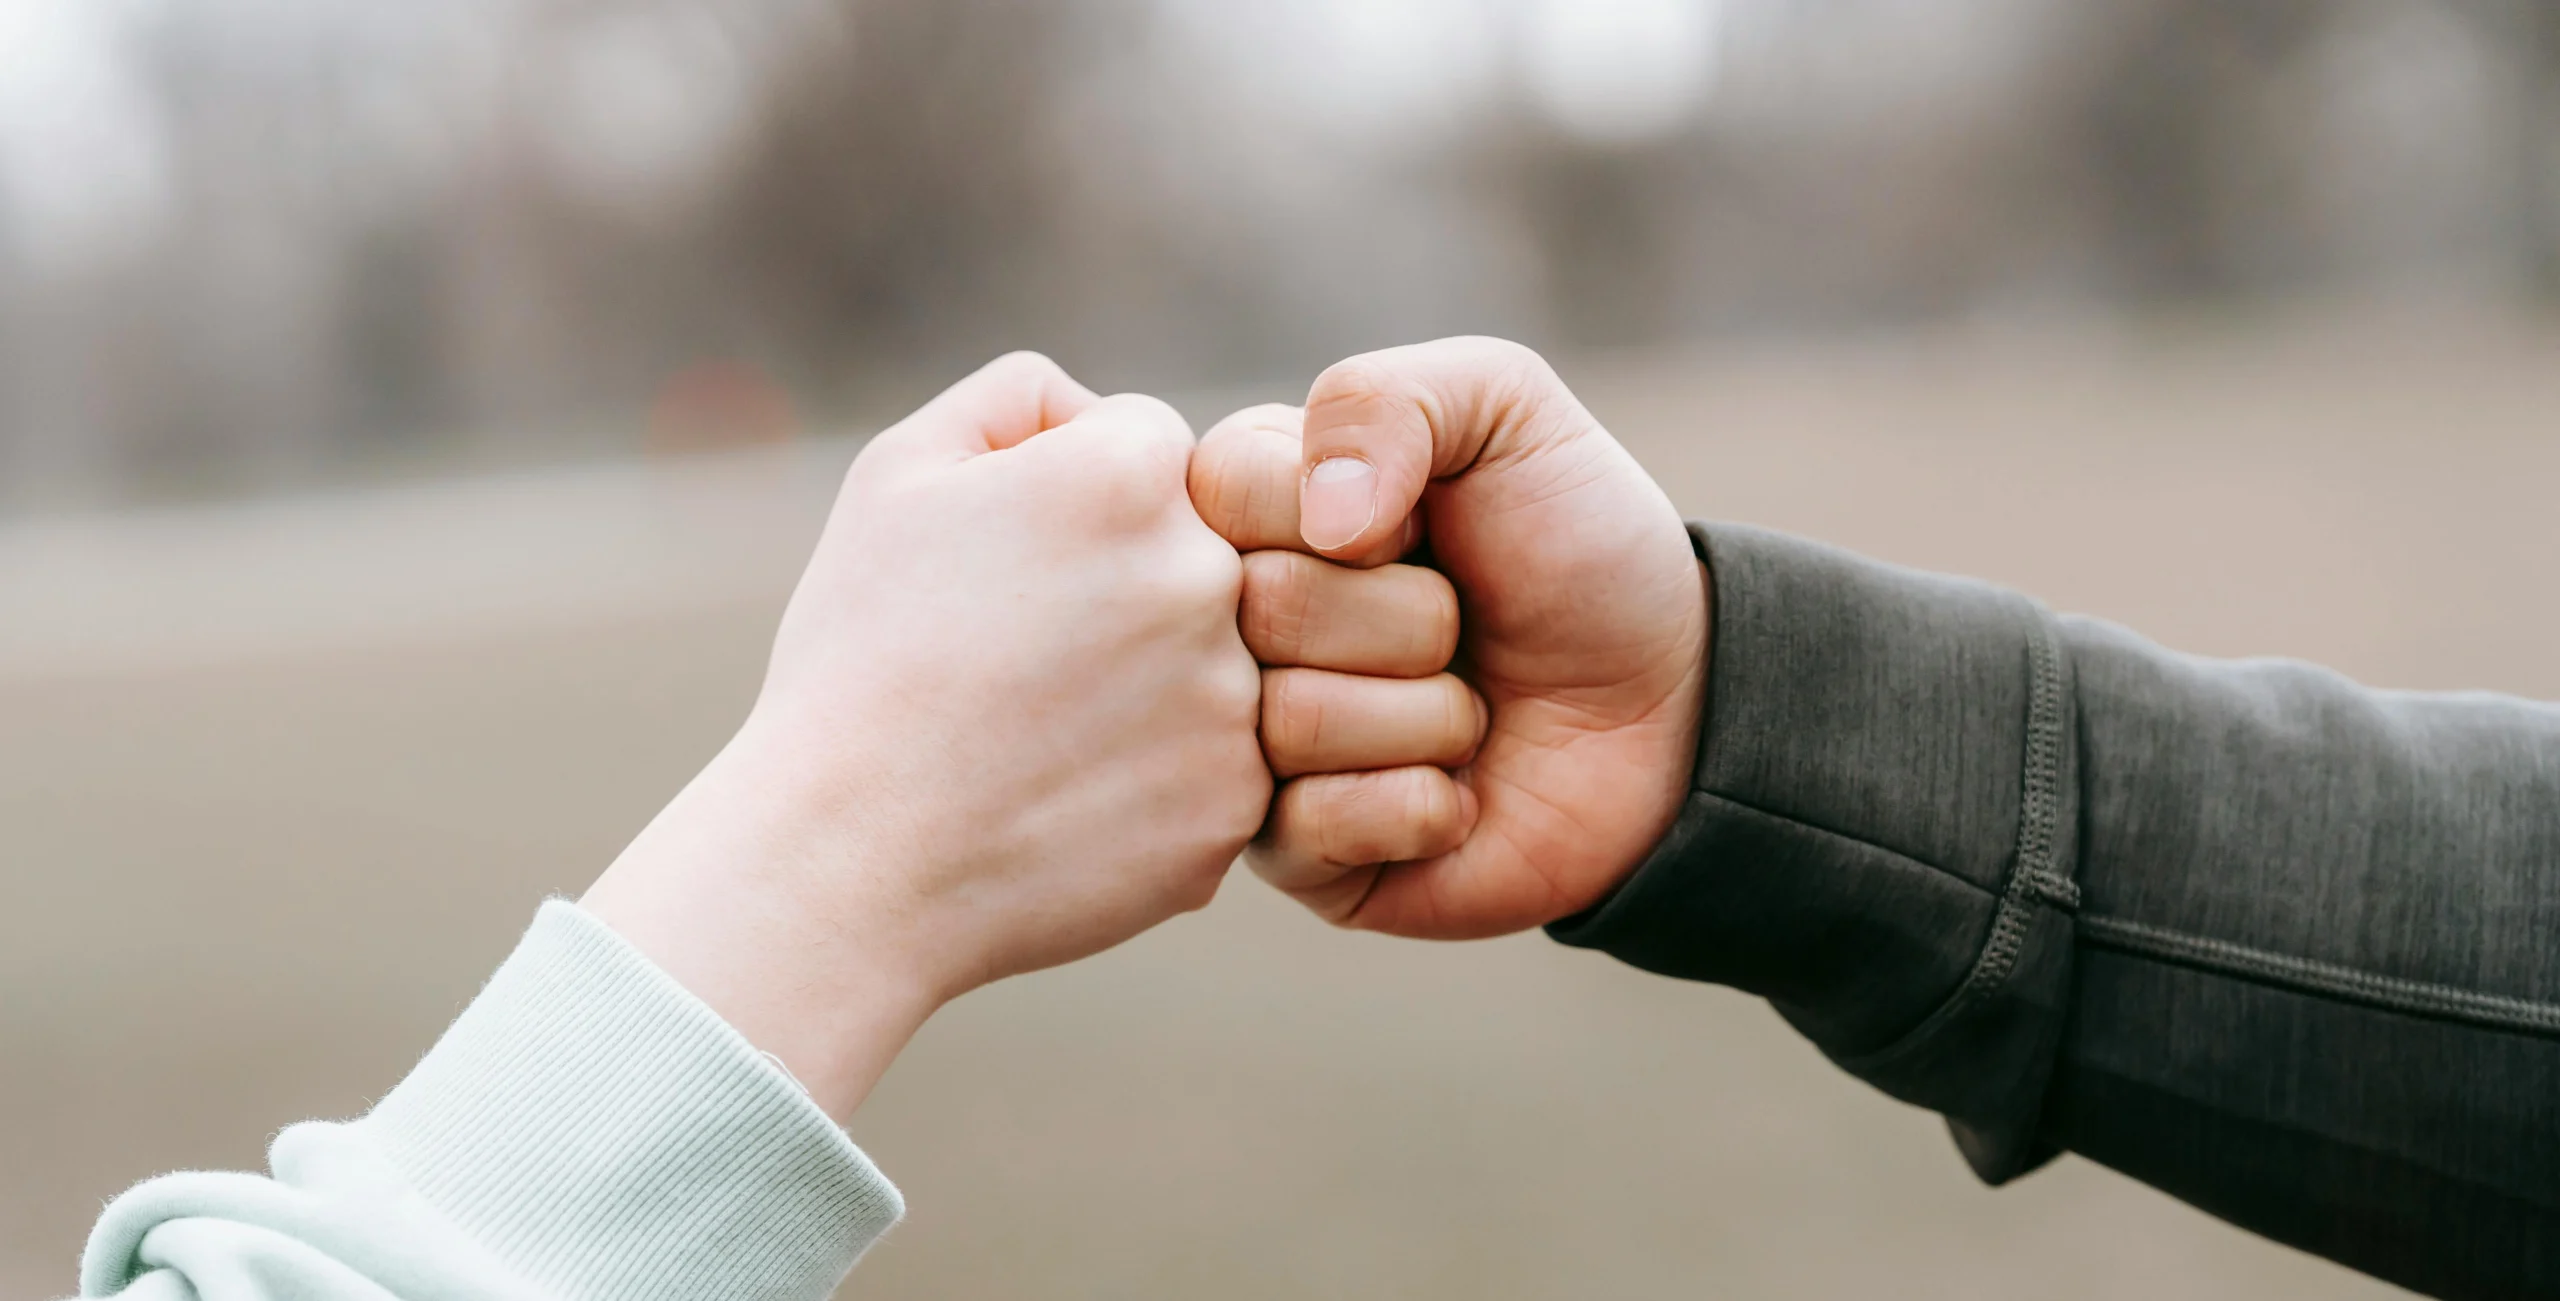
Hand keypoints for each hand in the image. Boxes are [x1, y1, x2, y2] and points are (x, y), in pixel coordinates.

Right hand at [586, 353, 1268, 1117]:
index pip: (1150, 450)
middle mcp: (1206, 574)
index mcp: (1130, 474)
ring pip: (1216, 663)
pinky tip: (1064, 801)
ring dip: (1148, 689)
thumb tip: (1097, 407)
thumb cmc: (859, 661)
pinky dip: (1154, 783)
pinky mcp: (1235, 805)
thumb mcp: (898, 477)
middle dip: (1124, 594)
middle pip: (1198, 554)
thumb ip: (1018, 400)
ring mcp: (1233, 698)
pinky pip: (1217, 767)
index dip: (1071, 510)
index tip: (1009, 575)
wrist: (848, 861)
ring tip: (1036, 739)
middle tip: (1022, 665)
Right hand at [1190, 337, 1706, 939]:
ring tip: (1468, 707)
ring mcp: (1254, 745)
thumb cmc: (1580, 548)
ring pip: (1290, 722)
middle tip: (1462, 626)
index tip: (1420, 523)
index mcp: (1251, 507)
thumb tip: (1321, 521)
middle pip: (1261, 609)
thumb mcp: (1505, 411)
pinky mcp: (1295, 856)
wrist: (1675, 707)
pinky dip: (1418, 804)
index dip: (1348, 510)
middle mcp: (1231, 627)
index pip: (1221, 488)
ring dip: (1427, 714)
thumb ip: (1386, 400)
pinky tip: (1455, 793)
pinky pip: (1312, 828)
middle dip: (1410, 617)